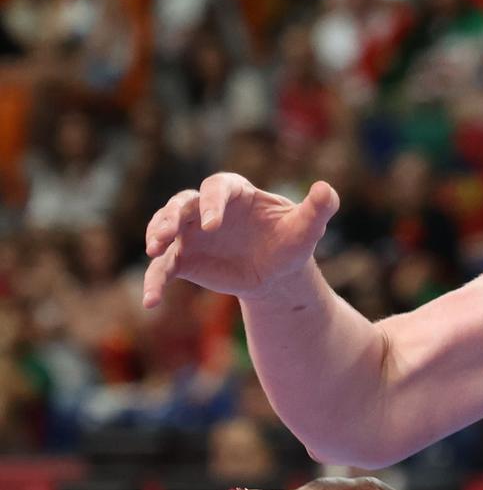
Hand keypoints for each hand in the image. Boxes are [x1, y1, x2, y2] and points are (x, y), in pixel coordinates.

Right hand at [143, 174, 339, 307]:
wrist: (277, 274)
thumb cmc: (291, 243)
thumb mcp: (307, 229)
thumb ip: (318, 208)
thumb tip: (325, 189)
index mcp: (237, 193)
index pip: (218, 187)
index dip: (212, 202)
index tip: (213, 225)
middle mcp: (208, 208)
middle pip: (182, 204)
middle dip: (170, 217)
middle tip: (165, 235)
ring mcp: (192, 232)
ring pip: (164, 228)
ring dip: (156, 236)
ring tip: (153, 252)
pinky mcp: (184, 259)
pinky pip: (163, 268)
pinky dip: (154, 283)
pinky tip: (151, 302)